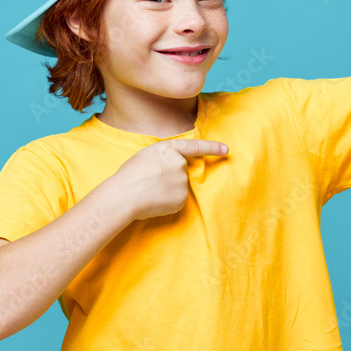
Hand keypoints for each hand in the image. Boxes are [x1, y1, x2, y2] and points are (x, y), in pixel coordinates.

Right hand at [109, 138, 228, 220]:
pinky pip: (176, 201)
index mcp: (168, 149)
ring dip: (166, 191)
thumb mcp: (146, 157)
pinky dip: (167, 203)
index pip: (194, 147)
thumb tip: (172, 169)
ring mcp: (182, 181)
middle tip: (148, 183)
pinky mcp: (182, 199)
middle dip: (168, 178)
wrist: (124, 195)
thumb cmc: (129, 176)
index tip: (226, 149)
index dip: (211, 148)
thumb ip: (164, 158)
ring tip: (148, 192)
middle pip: (180, 172)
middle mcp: (179, 163)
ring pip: (178, 187)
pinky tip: (154, 202)